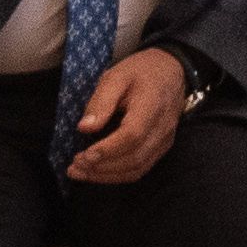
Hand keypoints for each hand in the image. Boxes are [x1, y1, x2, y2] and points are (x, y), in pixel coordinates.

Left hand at [61, 48, 190, 185]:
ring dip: (107, 175)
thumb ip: (100, 102)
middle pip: (134, 157)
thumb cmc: (141, 71)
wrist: (171, 71)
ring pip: (137, 168)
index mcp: (151, 105)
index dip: (108, 149)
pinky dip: (118, 175)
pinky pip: (141, 168)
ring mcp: (165, 140)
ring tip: (81, 172)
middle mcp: (162, 127)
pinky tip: (98, 172)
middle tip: (75, 167)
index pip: (132, 135)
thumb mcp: (116, 76)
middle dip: (102, 167)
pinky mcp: (162, 147)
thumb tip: (84, 128)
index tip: (84, 156)